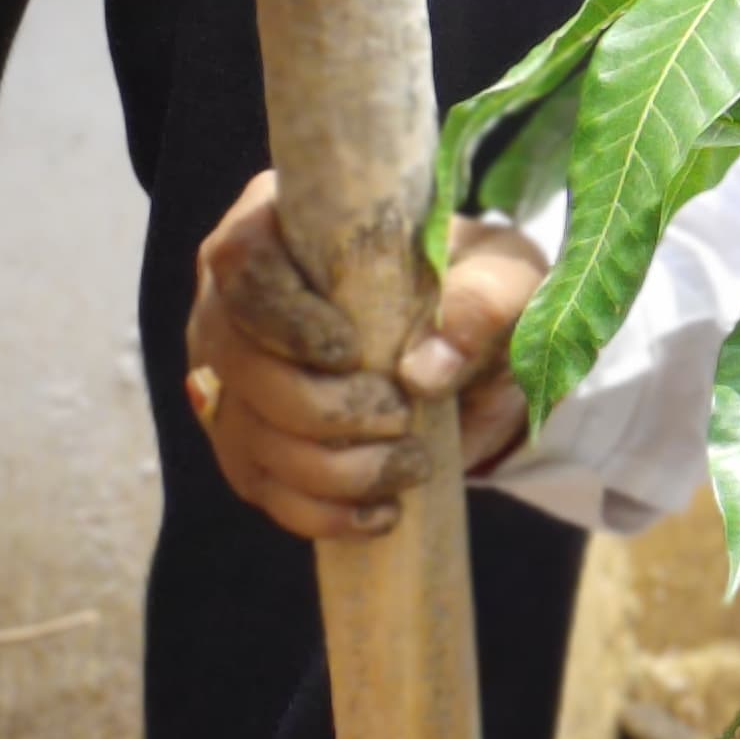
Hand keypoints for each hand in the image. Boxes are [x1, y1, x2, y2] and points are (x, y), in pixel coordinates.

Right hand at [184, 172, 550, 539]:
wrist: (481, 353)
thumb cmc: (479, 288)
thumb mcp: (505, 279)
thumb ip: (479, 305)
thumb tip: (422, 372)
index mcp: (284, 225)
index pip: (240, 262)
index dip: (284, 317)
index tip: (348, 351)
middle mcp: (238, 299)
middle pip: (236, 361)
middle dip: (319, 407)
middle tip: (399, 419)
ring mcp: (235, 376)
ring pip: (245, 433)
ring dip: (328, 468)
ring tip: (407, 468)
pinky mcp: (251, 442)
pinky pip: (261, 488)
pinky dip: (318, 511)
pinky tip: (380, 513)